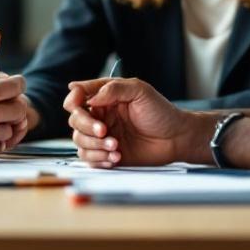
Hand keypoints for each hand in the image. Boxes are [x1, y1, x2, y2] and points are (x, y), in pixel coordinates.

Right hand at [64, 77, 196, 167]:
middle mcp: (101, 116)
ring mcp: (103, 136)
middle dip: (87, 127)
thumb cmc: (161, 113)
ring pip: (80, 141)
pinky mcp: (107, 154)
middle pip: (75, 121)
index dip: (73, 100)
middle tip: (104, 131)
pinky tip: (116, 157)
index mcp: (105, 98)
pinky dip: (99, 159)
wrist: (176, 138)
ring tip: (116, 147)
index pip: (78, 96)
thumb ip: (113, 89)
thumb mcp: (140, 91)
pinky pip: (89, 159)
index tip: (75, 105)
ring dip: (95, 146)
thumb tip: (89, 97)